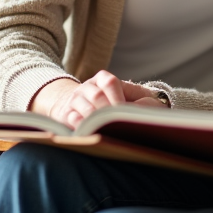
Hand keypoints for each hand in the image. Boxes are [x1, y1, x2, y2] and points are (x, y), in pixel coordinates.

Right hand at [30, 71, 165, 128]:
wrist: (80, 105)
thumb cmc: (114, 102)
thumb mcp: (130, 94)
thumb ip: (140, 98)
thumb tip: (147, 112)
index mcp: (103, 79)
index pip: (110, 82)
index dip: (118, 97)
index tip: (124, 111)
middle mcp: (87, 87)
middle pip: (97, 96)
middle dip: (108, 111)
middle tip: (117, 124)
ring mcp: (75, 100)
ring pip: (84, 108)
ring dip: (97, 121)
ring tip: (107, 131)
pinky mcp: (66, 115)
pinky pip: (71, 120)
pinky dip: (82, 127)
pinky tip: (92, 134)